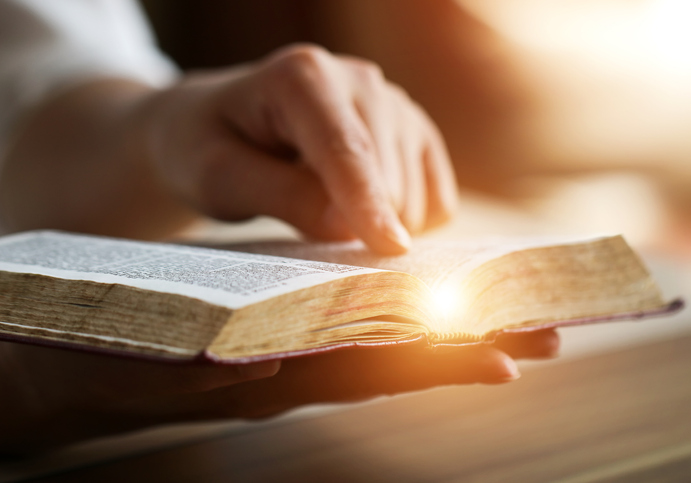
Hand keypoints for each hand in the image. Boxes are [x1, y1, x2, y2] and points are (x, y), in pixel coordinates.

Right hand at [0, 330, 556, 454]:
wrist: (66, 364)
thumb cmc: (100, 362)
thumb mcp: (145, 363)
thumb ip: (203, 363)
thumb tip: (273, 360)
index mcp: (267, 380)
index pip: (367, 372)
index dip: (434, 365)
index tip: (506, 359)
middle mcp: (290, 370)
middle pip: (393, 358)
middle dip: (467, 346)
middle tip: (548, 335)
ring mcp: (286, 355)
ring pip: (377, 343)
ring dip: (440, 331)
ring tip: (508, 318)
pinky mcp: (273, 337)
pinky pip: (342, 329)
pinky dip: (387, 318)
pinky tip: (421, 303)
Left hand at [142, 44, 456, 253]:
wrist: (222, 125)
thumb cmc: (210, 148)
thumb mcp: (219, 178)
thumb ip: (281, 196)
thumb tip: (348, 227)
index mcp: (304, 76)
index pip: (345, 150)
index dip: (367, 203)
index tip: (389, 249)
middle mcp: (360, 79)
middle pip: (387, 180)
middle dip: (356, 224)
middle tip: (304, 225)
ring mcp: (395, 104)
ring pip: (415, 196)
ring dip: (376, 224)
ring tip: (324, 205)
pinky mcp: (415, 134)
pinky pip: (437, 201)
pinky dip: (408, 222)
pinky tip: (364, 209)